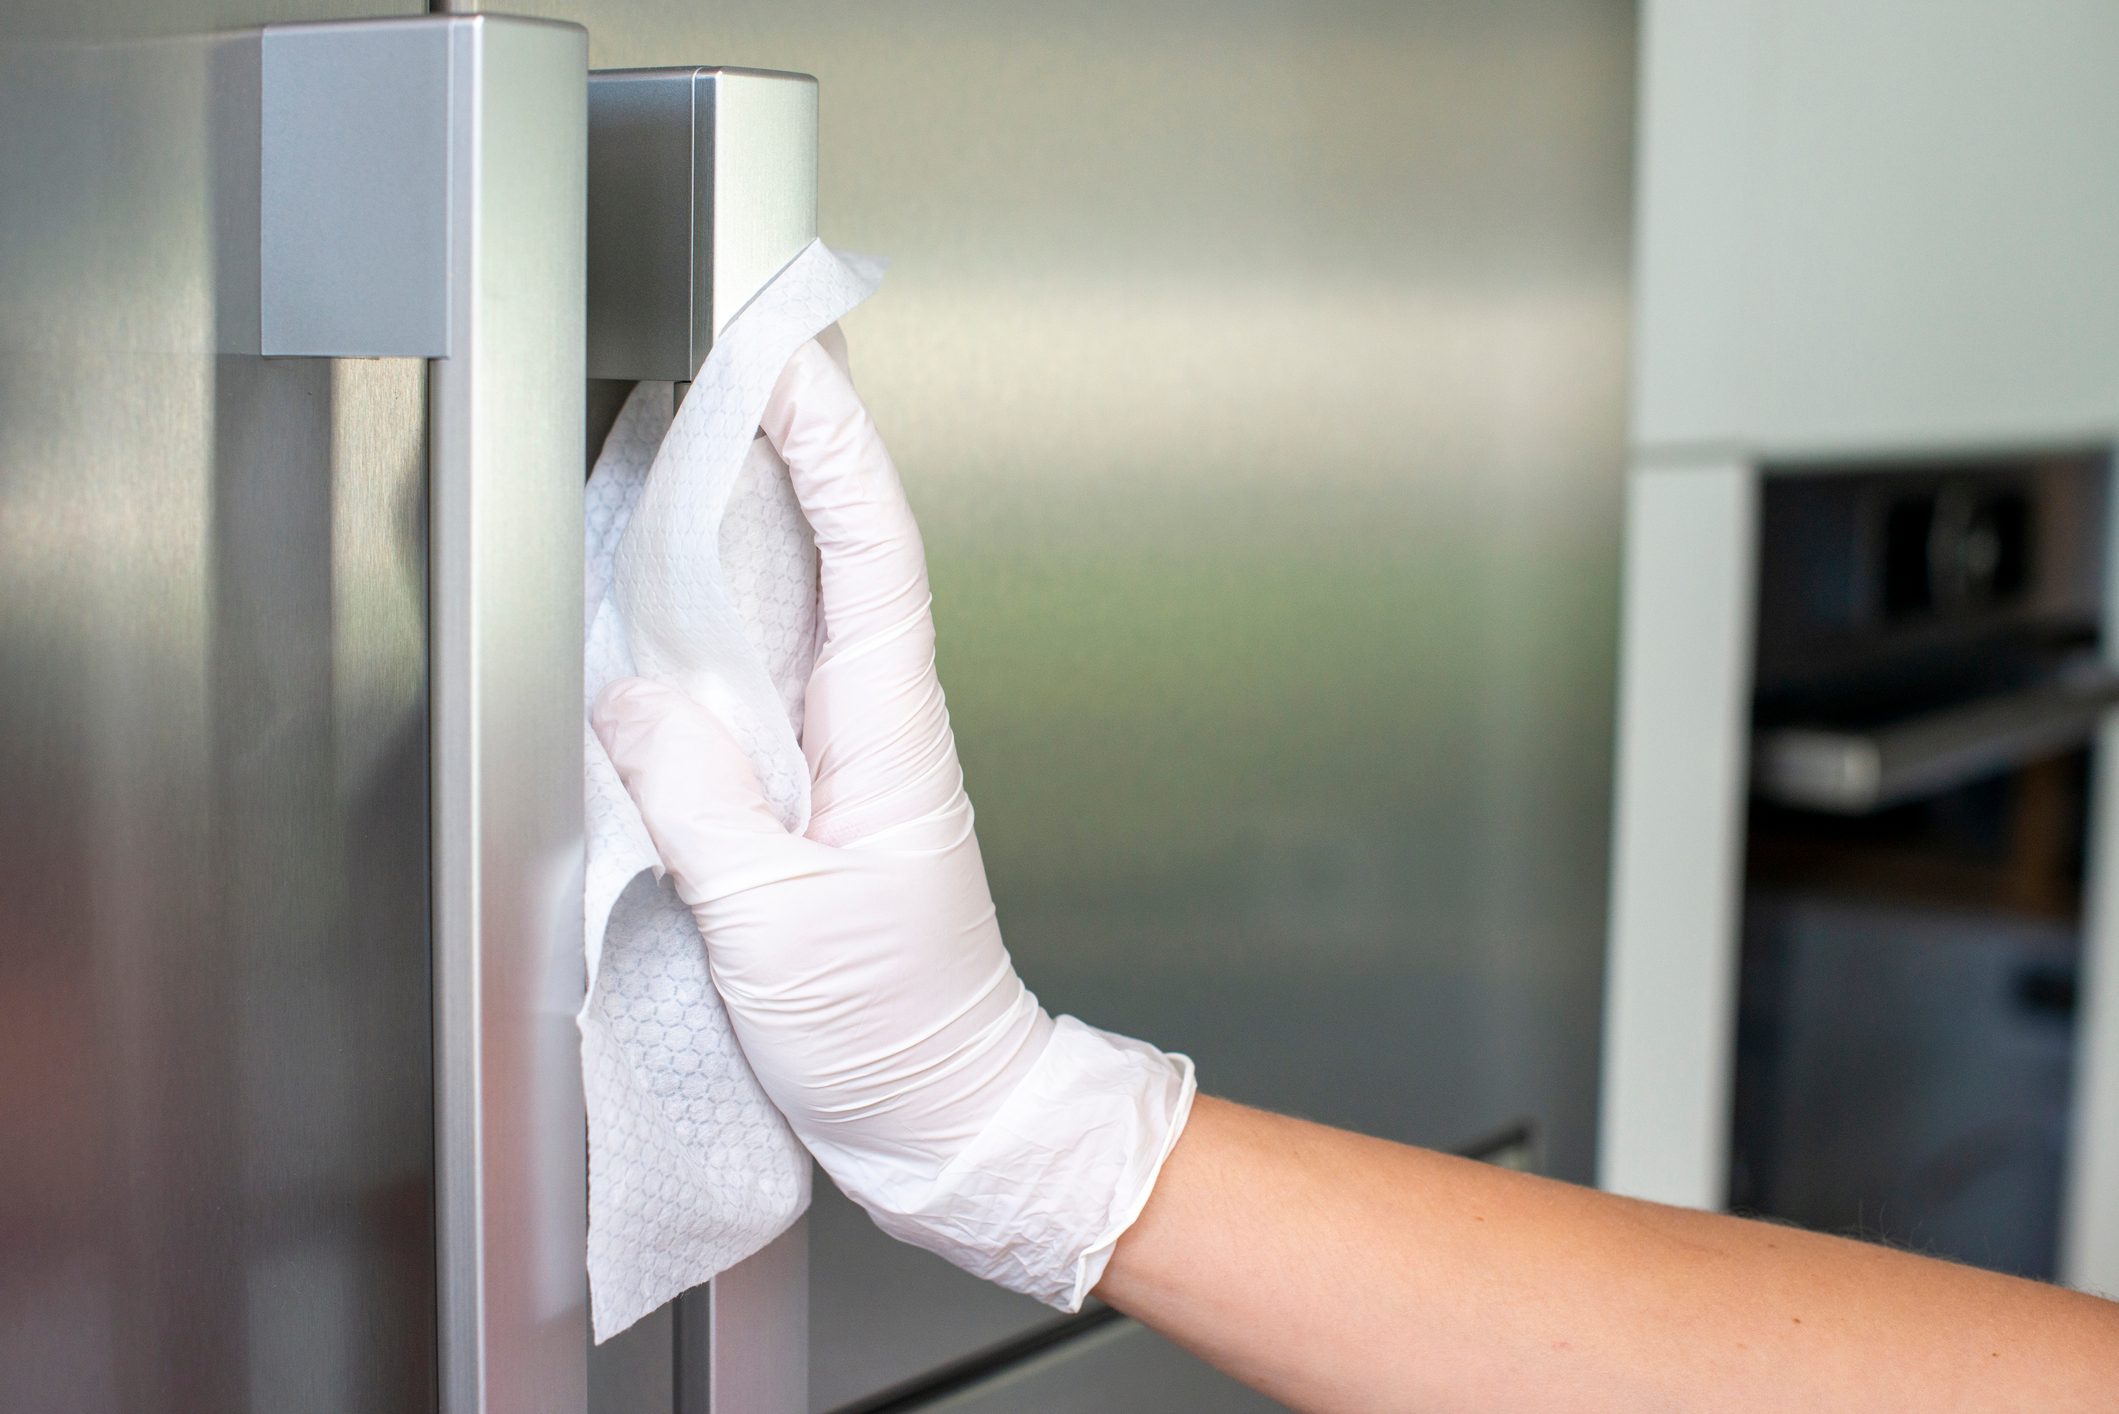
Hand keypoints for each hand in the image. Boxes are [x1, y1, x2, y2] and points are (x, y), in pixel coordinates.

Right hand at [592, 337, 1193, 1307]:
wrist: (944, 1105)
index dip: (829, 447)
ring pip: (814, 603)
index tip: (786, 363)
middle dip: (803, 444)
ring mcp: (855, 755)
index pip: (870, 551)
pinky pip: (780, 673)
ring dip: (775, 512)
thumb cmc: (887, 1028)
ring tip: (719, 437)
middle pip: (848, 550)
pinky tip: (698, 594)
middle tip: (745, 360)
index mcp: (888, 736)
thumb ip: (698, 799)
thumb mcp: (773, 919)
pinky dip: (744, 607)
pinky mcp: (825, 793)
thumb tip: (632, 698)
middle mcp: (879, 725)